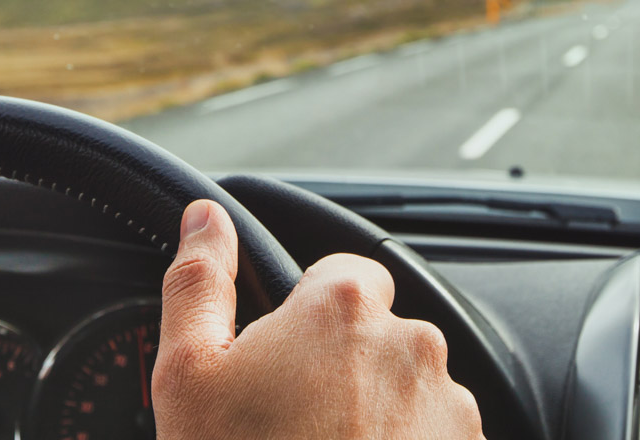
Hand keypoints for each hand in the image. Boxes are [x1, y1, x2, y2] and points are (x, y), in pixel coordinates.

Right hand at [154, 199, 484, 439]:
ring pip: (408, 391)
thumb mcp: (189, 376)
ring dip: (376, 416)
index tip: (280, 359)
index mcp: (343, 308)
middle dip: (340, 368)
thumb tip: (205, 220)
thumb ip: (200, 282)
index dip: (304, 314)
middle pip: (376, 334)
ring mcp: (450, 409)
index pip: (339, 273)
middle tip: (289, 425)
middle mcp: (412, 345)